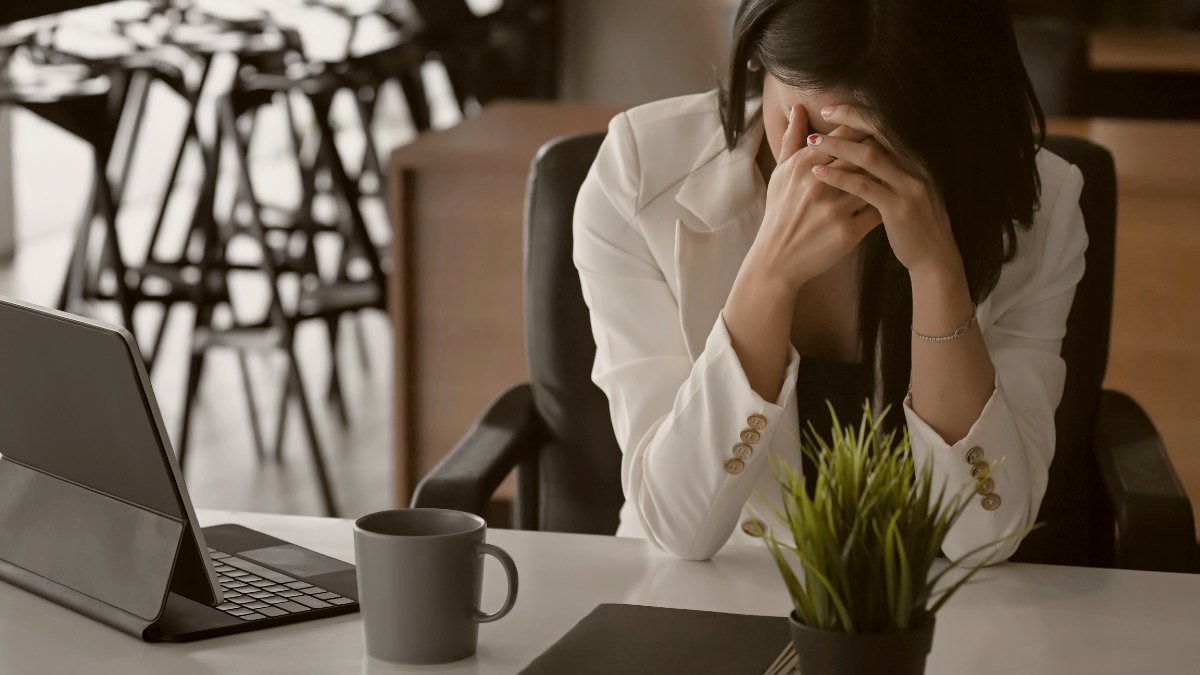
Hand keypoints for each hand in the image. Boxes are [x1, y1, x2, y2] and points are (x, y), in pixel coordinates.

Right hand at [743, 104, 883, 295]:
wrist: (777, 260)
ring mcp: (834, 209)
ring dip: (888, 176)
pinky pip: (877, 212)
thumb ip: (792, 139)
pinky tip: (893, 201)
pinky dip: (887, 205)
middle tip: (894, 148)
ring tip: (897, 173)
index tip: (875, 130)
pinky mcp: (848, 233)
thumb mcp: (780, 174)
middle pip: (863, 154)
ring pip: (874, 182)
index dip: (862, 130)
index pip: (842, 136)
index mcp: (803, 165)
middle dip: (880, 150)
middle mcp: (818, 184)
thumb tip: (799, 108)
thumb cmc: (779, 214)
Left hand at [807, 105, 963, 278]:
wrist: (934, 258)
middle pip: (880, 132)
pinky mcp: (899, 208)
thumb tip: (865, 148)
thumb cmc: (913, 224)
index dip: (860, 114)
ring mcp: (909, 186)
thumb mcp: (905, 190)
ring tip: (812, 141)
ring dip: (837, 146)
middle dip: (849, 120)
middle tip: (824, 111)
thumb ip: (890, 169)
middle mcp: (916, 166)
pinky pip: (864, 186)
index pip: (886, 126)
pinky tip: (818, 173)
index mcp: (915, 159)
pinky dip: (839, 176)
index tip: (834, 107)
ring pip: (869, 156)